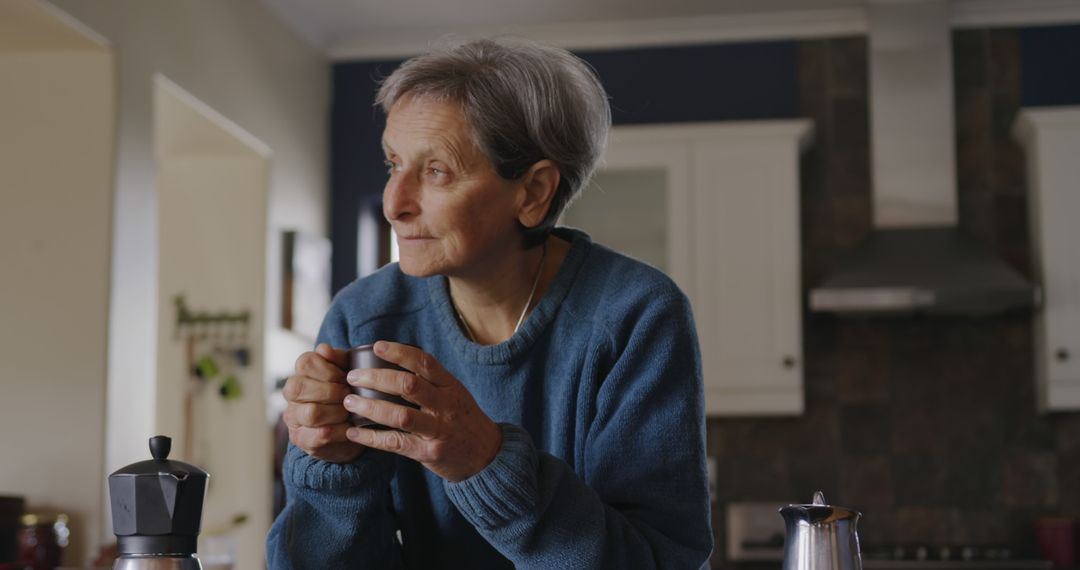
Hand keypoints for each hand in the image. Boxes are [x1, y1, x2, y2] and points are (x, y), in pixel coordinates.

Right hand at [282, 343, 364, 463]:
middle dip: (331, 391)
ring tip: (349, 412)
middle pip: (300, 387)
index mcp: (301, 374)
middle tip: (348, 395)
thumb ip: (338, 358)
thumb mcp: (347, 372)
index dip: (328, 369)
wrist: (352, 428)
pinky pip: (320, 434)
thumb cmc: (347, 394)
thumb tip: (324, 349)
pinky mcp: (302, 439)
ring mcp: (294, 418)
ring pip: (311, 412)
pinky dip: (339, 430)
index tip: (346, 377)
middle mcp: (291, 395)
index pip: (305, 362)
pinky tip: (348, 428)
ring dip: (337, 412)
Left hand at [343, 341, 502, 481]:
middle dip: (376, 378)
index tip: (377, 346)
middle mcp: (446, 406)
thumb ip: (431, 380)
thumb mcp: (455, 394)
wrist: (486, 455)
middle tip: (353, 377)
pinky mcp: (429, 452)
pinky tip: (353, 432)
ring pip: (400, 415)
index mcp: (451, 386)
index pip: (425, 362)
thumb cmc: (463, 420)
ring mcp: (438, 430)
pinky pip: (395, 443)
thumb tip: (396, 360)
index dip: (400, 352)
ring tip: (349, 402)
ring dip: (370, 407)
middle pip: (408, 385)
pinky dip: (371, 437)